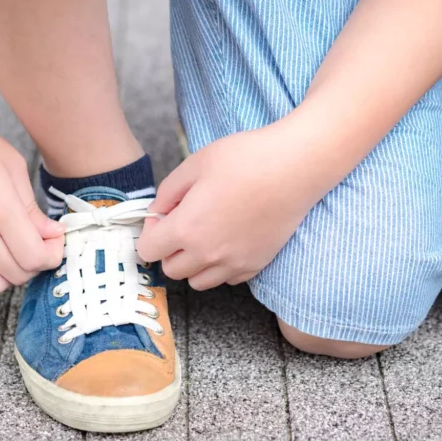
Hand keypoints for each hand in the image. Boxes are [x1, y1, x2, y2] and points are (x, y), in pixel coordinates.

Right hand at [0, 103, 63, 295]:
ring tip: (16, 250)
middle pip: (18, 274)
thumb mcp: (11, 165)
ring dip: (11, 274)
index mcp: (1, 209)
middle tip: (40, 241)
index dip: (53, 253)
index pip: (35, 256)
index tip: (55, 236)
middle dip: (37, 263)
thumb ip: (31, 206)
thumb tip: (51, 233)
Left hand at [137, 121, 323, 289]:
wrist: (293, 167)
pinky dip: (221, 266)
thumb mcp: (194, 164)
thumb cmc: (244, 159)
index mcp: (187, 228)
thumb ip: (167, 192)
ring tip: (206, 236)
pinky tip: (229, 240)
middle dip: (170, 250)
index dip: (150, 232)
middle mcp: (208, 254)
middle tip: (184, 223)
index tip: (163, 216)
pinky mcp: (256, 264)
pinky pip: (227, 279)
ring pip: (198, 281)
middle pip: (171, 270)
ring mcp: (234, 263)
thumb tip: (158, 212)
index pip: (147, 251)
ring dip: (194, 263)